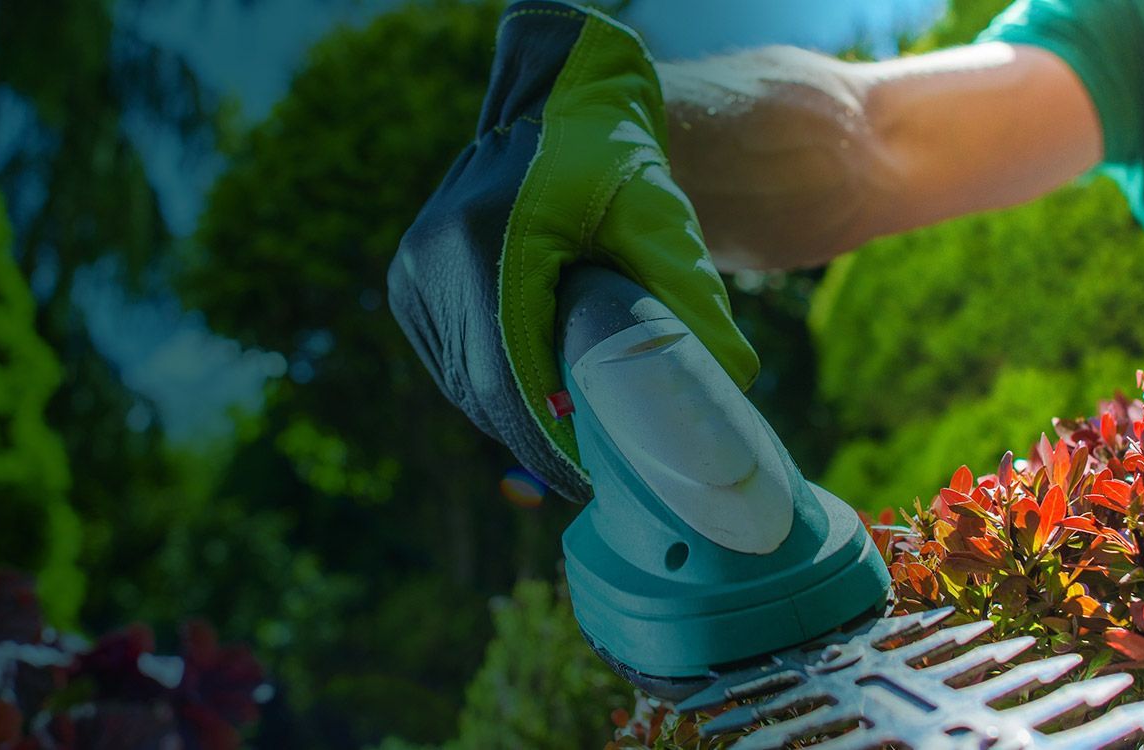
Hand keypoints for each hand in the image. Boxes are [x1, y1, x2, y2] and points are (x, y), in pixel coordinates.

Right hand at [387, 1, 756, 501]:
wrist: (557, 102)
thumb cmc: (618, 160)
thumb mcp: (663, 222)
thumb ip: (692, 298)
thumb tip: (733, 381)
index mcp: (490, 241)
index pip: (511, 375)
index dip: (547, 441)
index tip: (590, 480)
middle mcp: (435, 258)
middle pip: (483, 391)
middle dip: (537, 443)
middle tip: (593, 480)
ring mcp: (415, 272)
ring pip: (465, 386)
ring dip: (516, 421)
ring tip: (573, 451)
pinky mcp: (411, 284)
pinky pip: (453, 365)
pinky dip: (496, 393)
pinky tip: (540, 406)